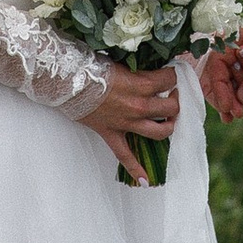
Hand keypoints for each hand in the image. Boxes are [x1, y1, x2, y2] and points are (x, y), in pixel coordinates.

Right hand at [81, 63, 181, 184]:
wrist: (68, 84)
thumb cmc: (90, 69)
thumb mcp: (119, 63)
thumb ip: (136, 69)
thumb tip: (147, 67)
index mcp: (141, 85)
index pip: (169, 80)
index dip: (172, 75)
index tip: (170, 73)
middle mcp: (138, 106)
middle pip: (171, 107)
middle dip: (174, 99)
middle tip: (170, 93)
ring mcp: (127, 124)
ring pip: (160, 131)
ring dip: (168, 126)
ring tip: (168, 120)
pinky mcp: (113, 135)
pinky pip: (126, 156)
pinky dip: (136, 170)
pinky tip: (146, 180)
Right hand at [204, 0, 242, 120]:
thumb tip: (242, 99)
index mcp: (241, 29)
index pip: (218, 61)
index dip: (219, 86)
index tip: (229, 107)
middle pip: (223, 69)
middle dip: (224, 93)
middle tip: (231, 117)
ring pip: (236, 74)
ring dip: (234, 94)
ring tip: (235, 116)